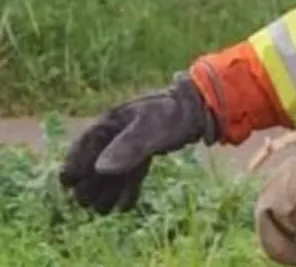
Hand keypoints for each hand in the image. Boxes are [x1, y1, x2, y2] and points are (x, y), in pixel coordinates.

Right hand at [59, 73, 218, 213]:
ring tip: (106, 209)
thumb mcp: (151, 128)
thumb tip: (100, 169)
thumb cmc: (173, 114)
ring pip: (110, 173)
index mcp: (110, 122)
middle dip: (90, 185)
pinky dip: (126, 190)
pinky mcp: (143, 153)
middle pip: (92, 164)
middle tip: (92, 203)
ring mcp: (129, 144)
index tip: (72, 185)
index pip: (81, 147)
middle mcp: (115, 134)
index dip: (74, 167)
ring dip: (106, 192)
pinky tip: (125, 207)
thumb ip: (128, 146)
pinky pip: (129, 175)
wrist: (200, 109)